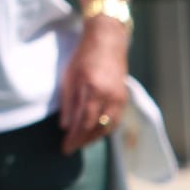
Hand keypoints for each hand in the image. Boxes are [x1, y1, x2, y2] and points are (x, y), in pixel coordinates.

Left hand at [59, 22, 129, 154]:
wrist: (107, 41)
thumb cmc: (84, 57)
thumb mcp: (69, 77)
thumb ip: (68, 103)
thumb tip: (65, 127)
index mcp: (93, 89)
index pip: (84, 122)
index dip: (75, 138)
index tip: (65, 148)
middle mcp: (109, 96)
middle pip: (97, 128)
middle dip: (83, 141)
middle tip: (70, 148)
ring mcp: (119, 97)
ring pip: (108, 127)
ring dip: (94, 138)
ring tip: (81, 142)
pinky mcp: (124, 97)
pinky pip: (116, 120)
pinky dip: (105, 129)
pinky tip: (94, 132)